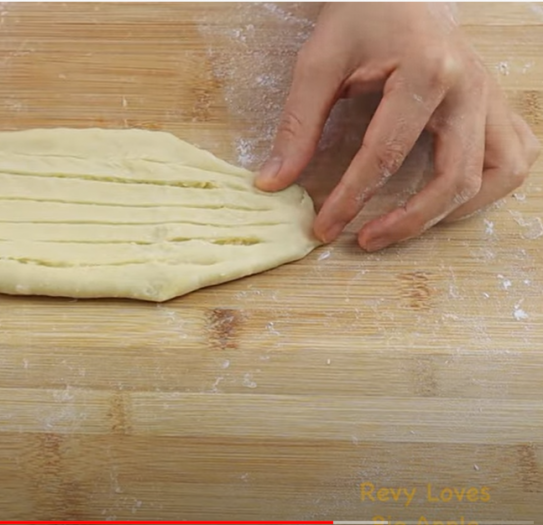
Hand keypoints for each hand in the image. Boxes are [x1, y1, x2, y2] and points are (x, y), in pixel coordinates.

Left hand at [256, 3, 539, 250]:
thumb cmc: (360, 17)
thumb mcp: (319, 63)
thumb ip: (297, 125)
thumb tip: (274, 182)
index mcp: (427, 71)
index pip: (386, 154)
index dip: (351, 199)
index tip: (322, 227)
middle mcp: (470, 87)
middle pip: (454, 176)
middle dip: (408, 220)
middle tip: (363, 239)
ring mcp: (491, 96)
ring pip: (499, 173)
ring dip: (454, 210)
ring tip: (405, 224)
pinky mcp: (496, 103)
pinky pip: (515, 155)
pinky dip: (488, 186)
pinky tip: (447, 196)